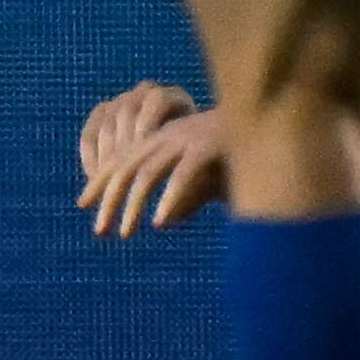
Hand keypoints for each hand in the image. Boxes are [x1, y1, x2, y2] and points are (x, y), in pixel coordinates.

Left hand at [81, 97, 228, 236]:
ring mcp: (188, 139)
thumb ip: (184, 199)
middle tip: (99, 231)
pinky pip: (183, 175)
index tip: (82, 204)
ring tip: (124, 233)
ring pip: (148, 173)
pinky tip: (160, 222)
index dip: (100, 180)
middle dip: (109, 200)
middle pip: (126, 167)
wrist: (276, 127)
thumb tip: (161, 222)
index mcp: (162, 138)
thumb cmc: (241, 159)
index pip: (121, 159)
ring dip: (133, 205)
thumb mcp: (207, 182)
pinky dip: (170, 199)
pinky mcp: (210, 146)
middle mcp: (170, 136)